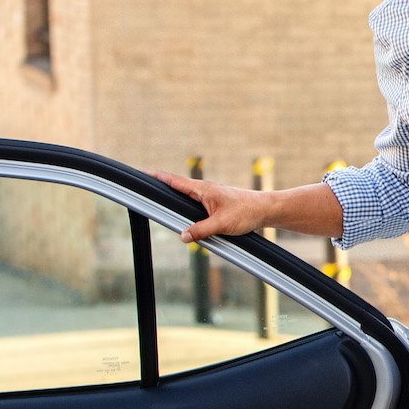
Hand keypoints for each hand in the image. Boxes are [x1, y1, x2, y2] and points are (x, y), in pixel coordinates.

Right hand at [151, 169, 273, 242]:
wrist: (266, 209)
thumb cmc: (246, 212)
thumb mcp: (221, 224)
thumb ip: (201, 230)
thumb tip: (182, 236)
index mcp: (203, 189)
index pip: (174, 181)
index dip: (157, 177)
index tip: (142, 172)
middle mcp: (205, 190)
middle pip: (177, 187)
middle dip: (161, 186)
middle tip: (144, 186)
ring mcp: (211, 196)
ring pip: (187, 197)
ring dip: (174, 197)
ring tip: (159, 199)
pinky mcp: (216, 204)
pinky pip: (196, 204)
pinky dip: (186, 207)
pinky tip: (184, 214)